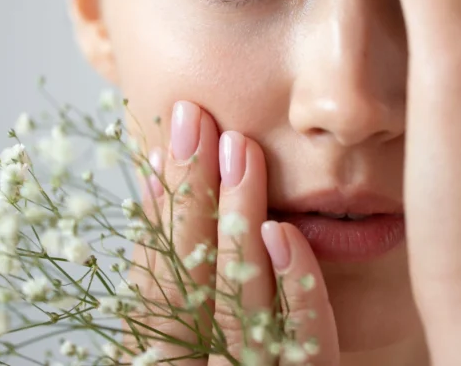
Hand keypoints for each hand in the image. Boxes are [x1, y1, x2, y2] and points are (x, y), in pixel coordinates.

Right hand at [122, 101, 338, 364]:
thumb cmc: (214, 359)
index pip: (153, 287)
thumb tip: (158, 183)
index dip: (158, 214)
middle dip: (191, 197)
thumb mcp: (179, 336)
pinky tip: (284, 232)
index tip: (163, 142)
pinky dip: (295, 289)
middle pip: (190, 288)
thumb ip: (168, 280)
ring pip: (241, 309)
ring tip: (239, 149)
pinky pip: (306, 348)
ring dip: (237, 221)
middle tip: (195, 119)